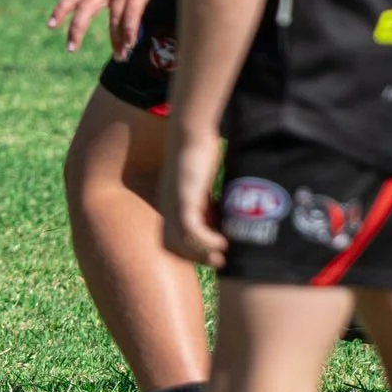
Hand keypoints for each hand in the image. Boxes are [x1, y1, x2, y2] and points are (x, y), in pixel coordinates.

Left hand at [47, 0, 174, 58]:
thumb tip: (115, 6)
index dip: (61, 9)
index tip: (50, 25)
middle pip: (84, 9)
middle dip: (76, 30)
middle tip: (70, 49)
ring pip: (113, 20)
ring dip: (116, 41)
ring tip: (119, 57)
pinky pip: (131, 17)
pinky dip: (129, 33)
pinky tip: (130, 45)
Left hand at [160, 126, 225, 268]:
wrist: (191, 128)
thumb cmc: (200, 149)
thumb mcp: (202, 180)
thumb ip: (207, 197)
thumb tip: (224, 211)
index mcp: (171, 203)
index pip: (170, 239)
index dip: (188, 251)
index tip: (210, 253)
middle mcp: (167, 205)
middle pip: (169, 245)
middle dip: (193, 258)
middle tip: (217, 263)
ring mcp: (174, 202)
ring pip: (177, 242)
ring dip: (199, 254)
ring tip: (221, 257)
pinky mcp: (184, 196)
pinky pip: (190, 229)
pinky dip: (205, 241)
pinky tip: (222, 242)